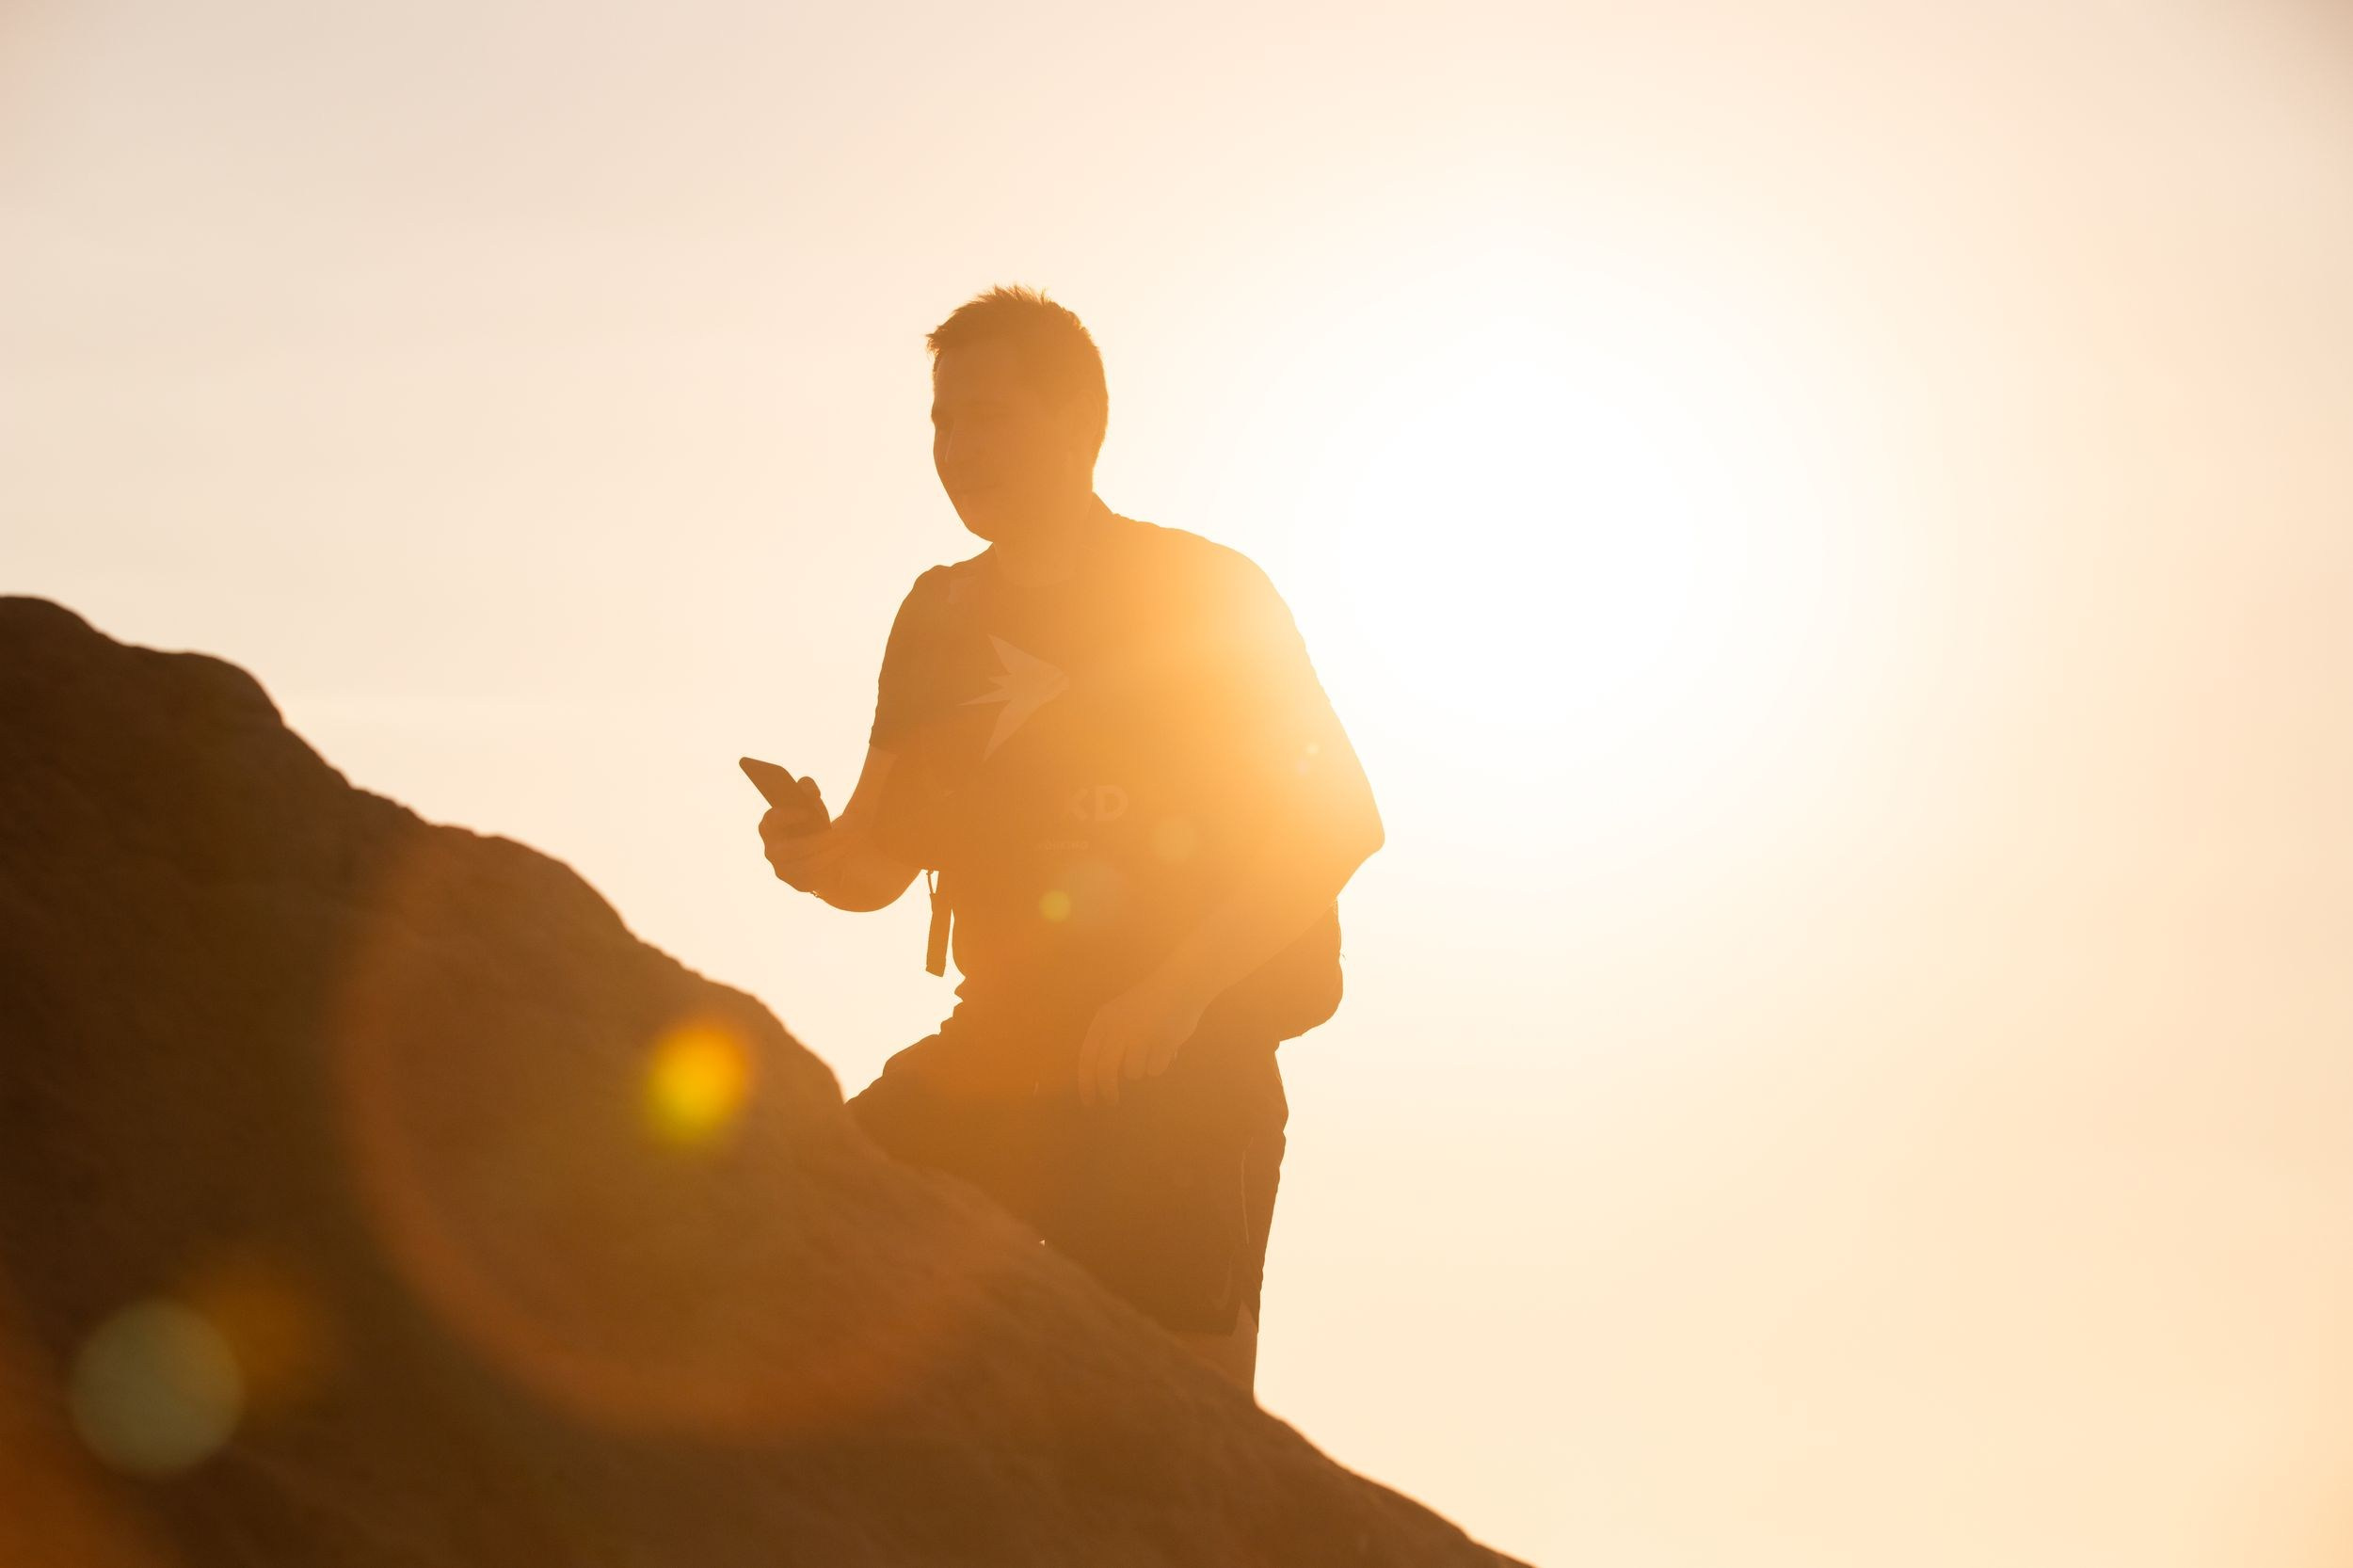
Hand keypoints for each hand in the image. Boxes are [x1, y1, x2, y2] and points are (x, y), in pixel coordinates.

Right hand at [759, 782, 838, 894]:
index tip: (806, 811)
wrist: (821, 848)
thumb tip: (809, 790)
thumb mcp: (811, 803)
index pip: (770, 821)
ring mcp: (782, 869)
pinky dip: (828, 867)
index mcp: (769, 827)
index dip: (786, 816)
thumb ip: (807, 789)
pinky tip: (840, 858)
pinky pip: (812, 879)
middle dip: (815, 841)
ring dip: (826, 854)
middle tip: (838, 834)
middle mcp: (771, 850)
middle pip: (789, 849)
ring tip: (844, 846)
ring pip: (804, 865)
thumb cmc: (812, 821)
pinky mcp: (797, 883)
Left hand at [1075, 970, 1209, 1106]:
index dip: (1085, 1083)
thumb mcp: (1118, 1014)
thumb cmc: (1147, 1003)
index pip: (1087, 1058)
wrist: (1180, 985)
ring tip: (1150, 1048)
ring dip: (1141, 1068)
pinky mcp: (1162, 1042)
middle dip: (1107, 1091)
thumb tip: (1097, 1079)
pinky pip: (1155, 1070)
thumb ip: (1107, 1041)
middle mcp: (1119, 1027)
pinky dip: (1159, 1064)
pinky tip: (1165, 1046)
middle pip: (1105, 1071)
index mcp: (1104, 1020)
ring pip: (1132, 1073)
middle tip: (1112, 1101)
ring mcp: (1141, 1035)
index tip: (1088, 1101)